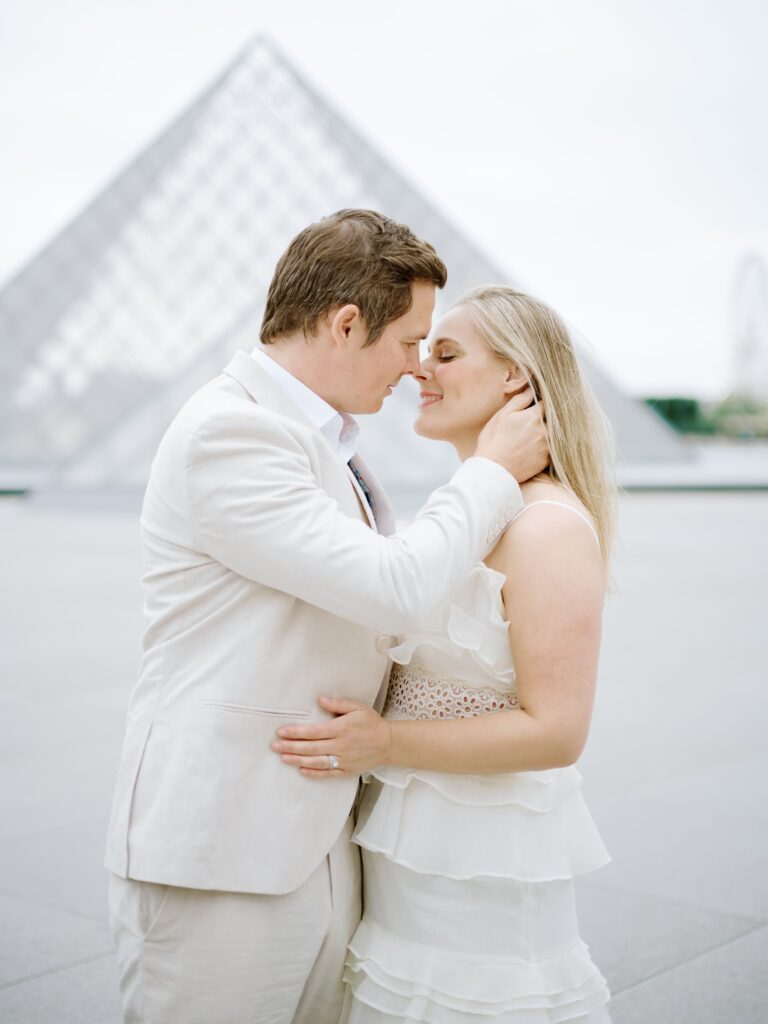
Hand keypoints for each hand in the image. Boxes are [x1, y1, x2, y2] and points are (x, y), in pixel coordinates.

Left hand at [271, 697, 391, 777]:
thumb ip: (338, 704)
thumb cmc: (371, 723)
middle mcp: (341, 746)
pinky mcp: (347, 771)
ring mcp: (344, 760)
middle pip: (311, 748)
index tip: (281, 731)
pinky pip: (327, 774)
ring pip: (317, 762)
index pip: (314, 732)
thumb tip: (320, 700)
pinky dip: (314, 773)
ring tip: (283, 758)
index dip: (296, 732)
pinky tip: (301, 770)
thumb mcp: (357, 707)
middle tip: (274, 746)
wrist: (388, 743)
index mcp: (342, 729)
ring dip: (298, 760)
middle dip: (291, 746)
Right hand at [475, 387, 548, 481]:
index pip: (546, 403)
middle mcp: (544, 431)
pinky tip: (531, 450)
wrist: (493, 470)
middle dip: (544, 419)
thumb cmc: (493, 441)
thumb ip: (519, 400)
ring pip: (552, 435)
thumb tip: (531, 388)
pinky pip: (551, 450)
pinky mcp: (546, 461)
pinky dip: (544, 448)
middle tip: (530, 425)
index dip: (541, 403)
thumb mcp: (502, 416)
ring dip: (545, 434)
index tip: (536, 405)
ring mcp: (547, 447)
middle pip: (551, 419)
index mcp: (533, 417)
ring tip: (529, 438)